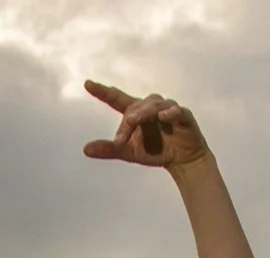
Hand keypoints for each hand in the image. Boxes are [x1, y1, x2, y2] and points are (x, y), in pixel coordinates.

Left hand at [82, 81, 209, 169]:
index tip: (87, 84)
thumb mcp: (129, 152)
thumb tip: (85, 150)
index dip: (103, 91)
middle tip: (120, 135)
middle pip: (136, 107)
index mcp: (135, 113)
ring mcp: (168, 109)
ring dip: (143, 112)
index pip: (116, 99)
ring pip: (154, 105)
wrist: (182, 161)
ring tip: (133, 120)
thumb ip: (109, 148)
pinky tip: (163, 117)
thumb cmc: (155, 152)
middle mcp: (150, 107)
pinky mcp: (184, 116)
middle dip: (128, 119)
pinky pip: (176, 111)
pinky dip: (170, 112)